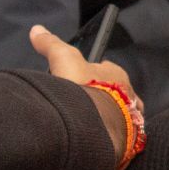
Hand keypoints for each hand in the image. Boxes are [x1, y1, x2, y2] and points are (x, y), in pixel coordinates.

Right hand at [29, 24, 138, 160]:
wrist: (96, 128)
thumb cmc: (84, 89)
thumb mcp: (64, 59)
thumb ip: (51, 44)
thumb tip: (37, 30)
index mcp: (118, 75)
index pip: (107, 70)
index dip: (92, 73)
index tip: (79, 78)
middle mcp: (130, 96)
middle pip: (113, 94)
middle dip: (99, 97)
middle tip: (80, 103)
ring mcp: (131, 119)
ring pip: (117, 115)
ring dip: (104, 117)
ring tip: (85, 122)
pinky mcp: (128, 139)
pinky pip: (119, 134)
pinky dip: (107, 134)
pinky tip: (94, 137)